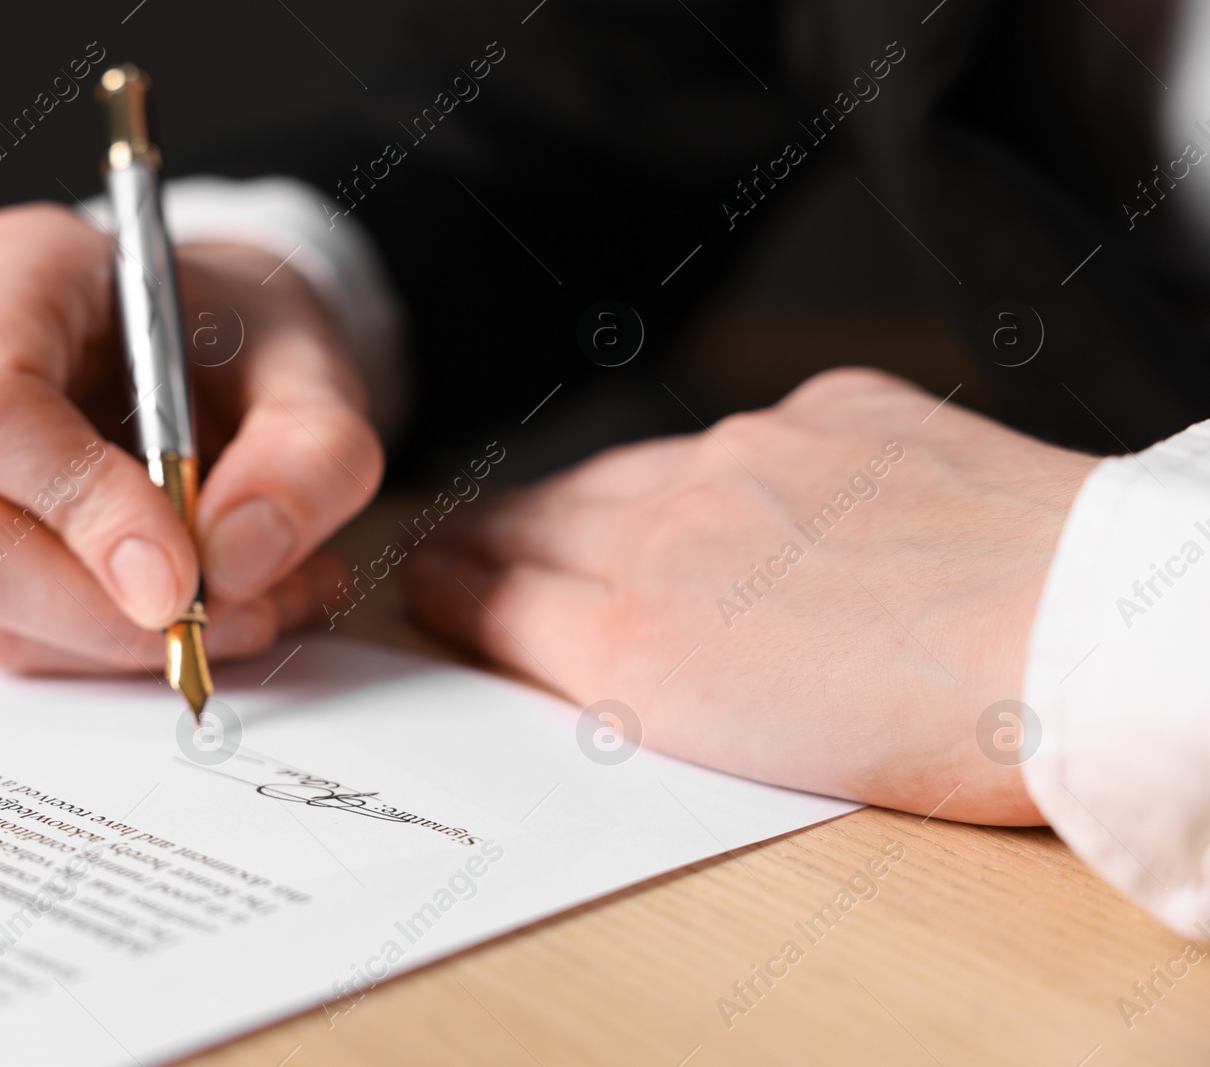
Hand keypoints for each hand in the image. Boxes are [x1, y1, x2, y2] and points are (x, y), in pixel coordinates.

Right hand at [0, 203, 381, 672]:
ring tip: (259, 600)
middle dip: (111, 611)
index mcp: (15, 272)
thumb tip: (236, 558)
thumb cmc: (241, 338)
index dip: (80, 506)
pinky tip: (216, 609)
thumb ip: (310, 453)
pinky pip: (15, 638)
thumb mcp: (316, 366)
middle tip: (238, 609)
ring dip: (134, 641)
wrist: (211, 350)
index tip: (186, 574)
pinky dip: (126, 650)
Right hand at [406, 369, 1098, 822]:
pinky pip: (742, 431)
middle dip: (485, 532)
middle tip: (455, 540)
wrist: (1084, 637)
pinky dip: (717, 466)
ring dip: (586, 494)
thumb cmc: (934, 734)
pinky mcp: (831, 407)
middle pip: (538, 515)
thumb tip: (550, 626)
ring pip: (629, 465)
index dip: (448, 585)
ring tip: (565, 512)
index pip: (495, 592)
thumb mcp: (732, 753)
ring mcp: (749, 450)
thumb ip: (620, 675)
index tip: (426, 577)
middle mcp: (669, 524)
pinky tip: (735, 495)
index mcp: (635, 637)